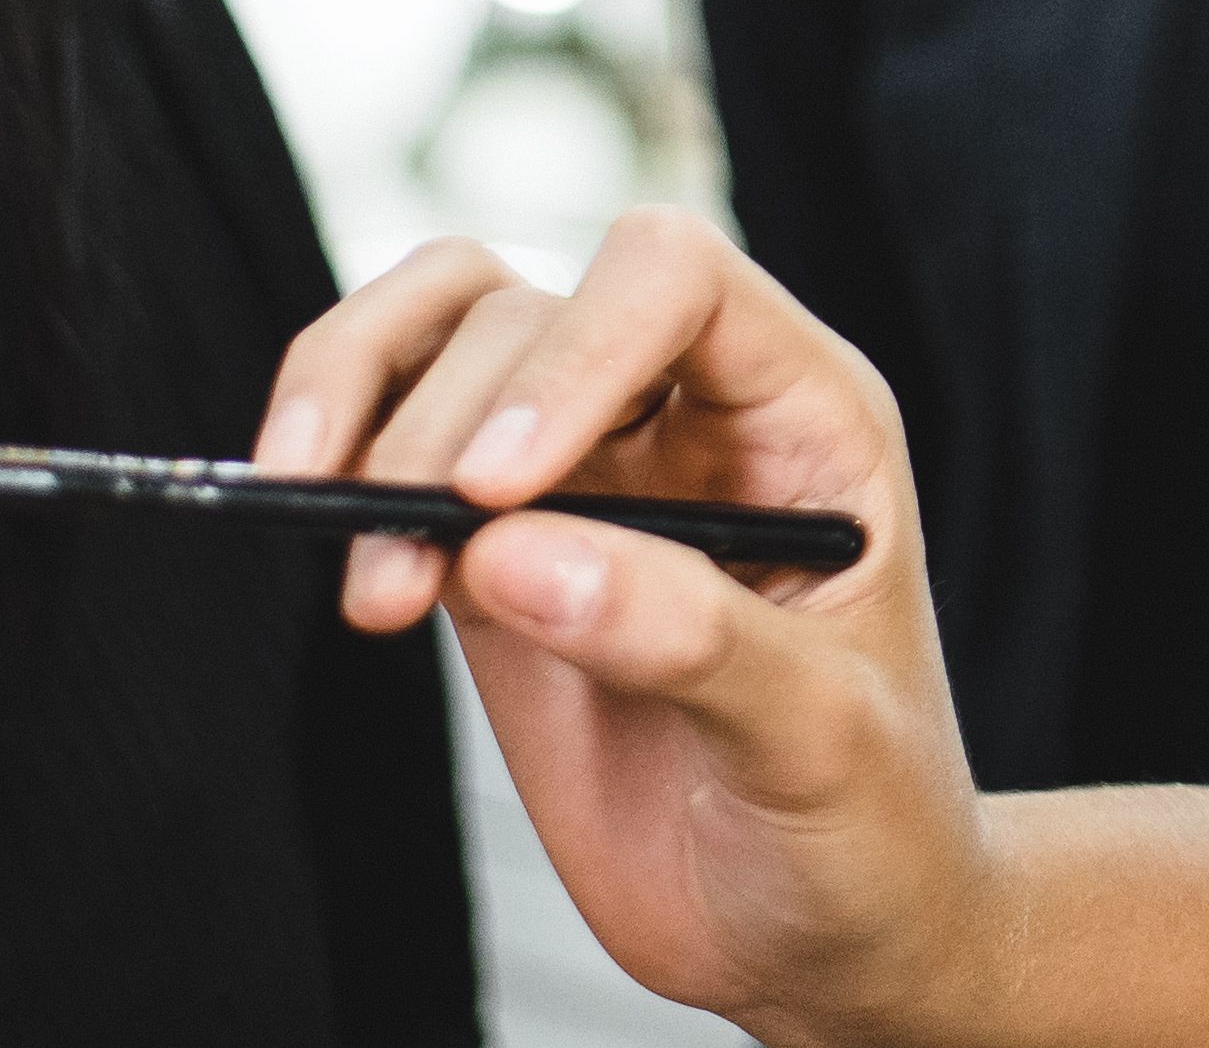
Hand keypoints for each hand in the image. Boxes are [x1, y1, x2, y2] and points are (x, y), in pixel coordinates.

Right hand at [256, 210, 991, 1044]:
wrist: (818, 927)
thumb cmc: (866, 819)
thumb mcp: (819, 739)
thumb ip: (689, 637)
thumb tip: (514, 554)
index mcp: (805, 411)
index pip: (676, 281)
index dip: (577, 348)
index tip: (500, 490)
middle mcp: (690, 408)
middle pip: (533, 306)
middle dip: (447, 417)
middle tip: (408, 559)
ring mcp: (587, 468)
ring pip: (447, 334)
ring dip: (366, 409)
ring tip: (354, 552)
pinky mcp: (497, 550)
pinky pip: (398, 445)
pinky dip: (342, 473)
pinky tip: (356, 574)